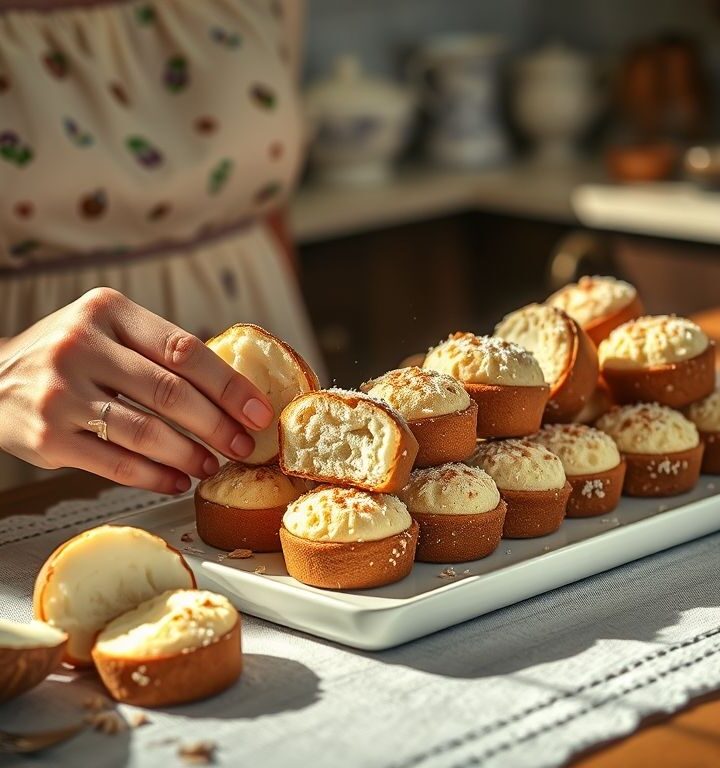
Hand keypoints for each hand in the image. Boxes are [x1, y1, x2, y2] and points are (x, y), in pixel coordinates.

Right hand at [0, 288, 272, 493]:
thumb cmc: (68, 356)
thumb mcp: (105, 330)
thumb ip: (156, 351)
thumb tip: (231, 392)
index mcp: (108, 311)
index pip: (184, 349)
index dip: (229, 385)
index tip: (259, 411)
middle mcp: (81, 346)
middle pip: (170, 392)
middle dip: (217, 425)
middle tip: (243, 446)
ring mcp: (61, 392)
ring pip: (145, 432)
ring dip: (189, 455)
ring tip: (211, 465)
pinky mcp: (48, 437)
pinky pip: (116, 464)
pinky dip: (155, 477)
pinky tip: (176, 481)